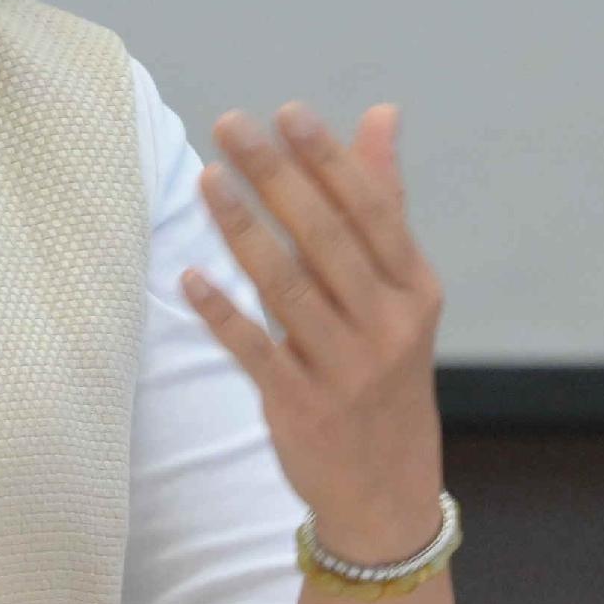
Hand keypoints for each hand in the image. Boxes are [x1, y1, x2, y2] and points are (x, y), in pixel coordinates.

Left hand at [183, 103, 446, 566]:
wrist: (388, 491)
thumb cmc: (388, 368)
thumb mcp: (402, 293)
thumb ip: (384, 202)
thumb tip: (381, 115)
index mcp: (414, 290)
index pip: (370, 211)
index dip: (329, 160)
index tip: (288, 112)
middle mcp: (386, 327)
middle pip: (325, 239)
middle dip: (276, 177)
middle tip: (230, 125)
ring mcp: (344, 370)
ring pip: (287, 288)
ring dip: (242, 229)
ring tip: (207, 179)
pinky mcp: (301, 406)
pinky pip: (256, 351)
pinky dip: (223, 314)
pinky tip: (189, 276)